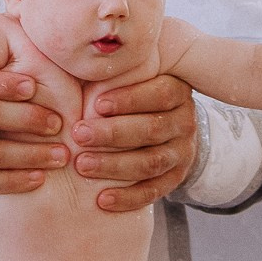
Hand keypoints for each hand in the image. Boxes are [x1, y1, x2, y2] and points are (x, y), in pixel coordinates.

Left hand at [72, 73, 196, 212]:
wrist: (170, 128)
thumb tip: (76, 60)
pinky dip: (128, 198)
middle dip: (113, 133)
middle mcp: (185, 122)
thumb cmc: (135, 97)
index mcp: (177, 91)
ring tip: (82, 166)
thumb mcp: (135, 79)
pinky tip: (102, 200)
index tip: (97, 104)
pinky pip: (154, 191)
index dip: (130, 99)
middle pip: (152, 129)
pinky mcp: (176, 178)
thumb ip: (114, 73)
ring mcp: (182, 152)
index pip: (160, 93)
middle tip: (79, 135)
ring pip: (151, 162)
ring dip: (114, 165)